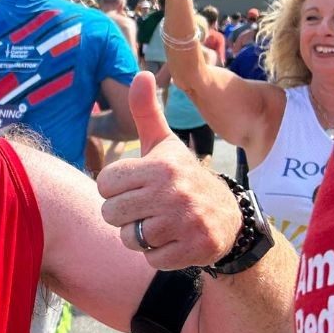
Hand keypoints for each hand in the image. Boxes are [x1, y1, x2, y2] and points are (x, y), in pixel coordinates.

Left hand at [98, 73, 240, 268]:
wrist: (229, 217)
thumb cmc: (183, 177)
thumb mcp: (164, 145)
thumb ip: (146, 113)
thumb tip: (140, 73)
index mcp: (161, 166)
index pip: (104, 184)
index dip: (115, 189)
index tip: (137, 186)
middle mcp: (173, 192)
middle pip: (110, 213)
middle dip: (124, 215)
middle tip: (147, 208)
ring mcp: (185, 222)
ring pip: (128, 238)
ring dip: (140, 236)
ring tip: (161, 224)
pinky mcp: (193, 249)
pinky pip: (150, 259)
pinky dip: (158, 254)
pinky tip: (175, 240)